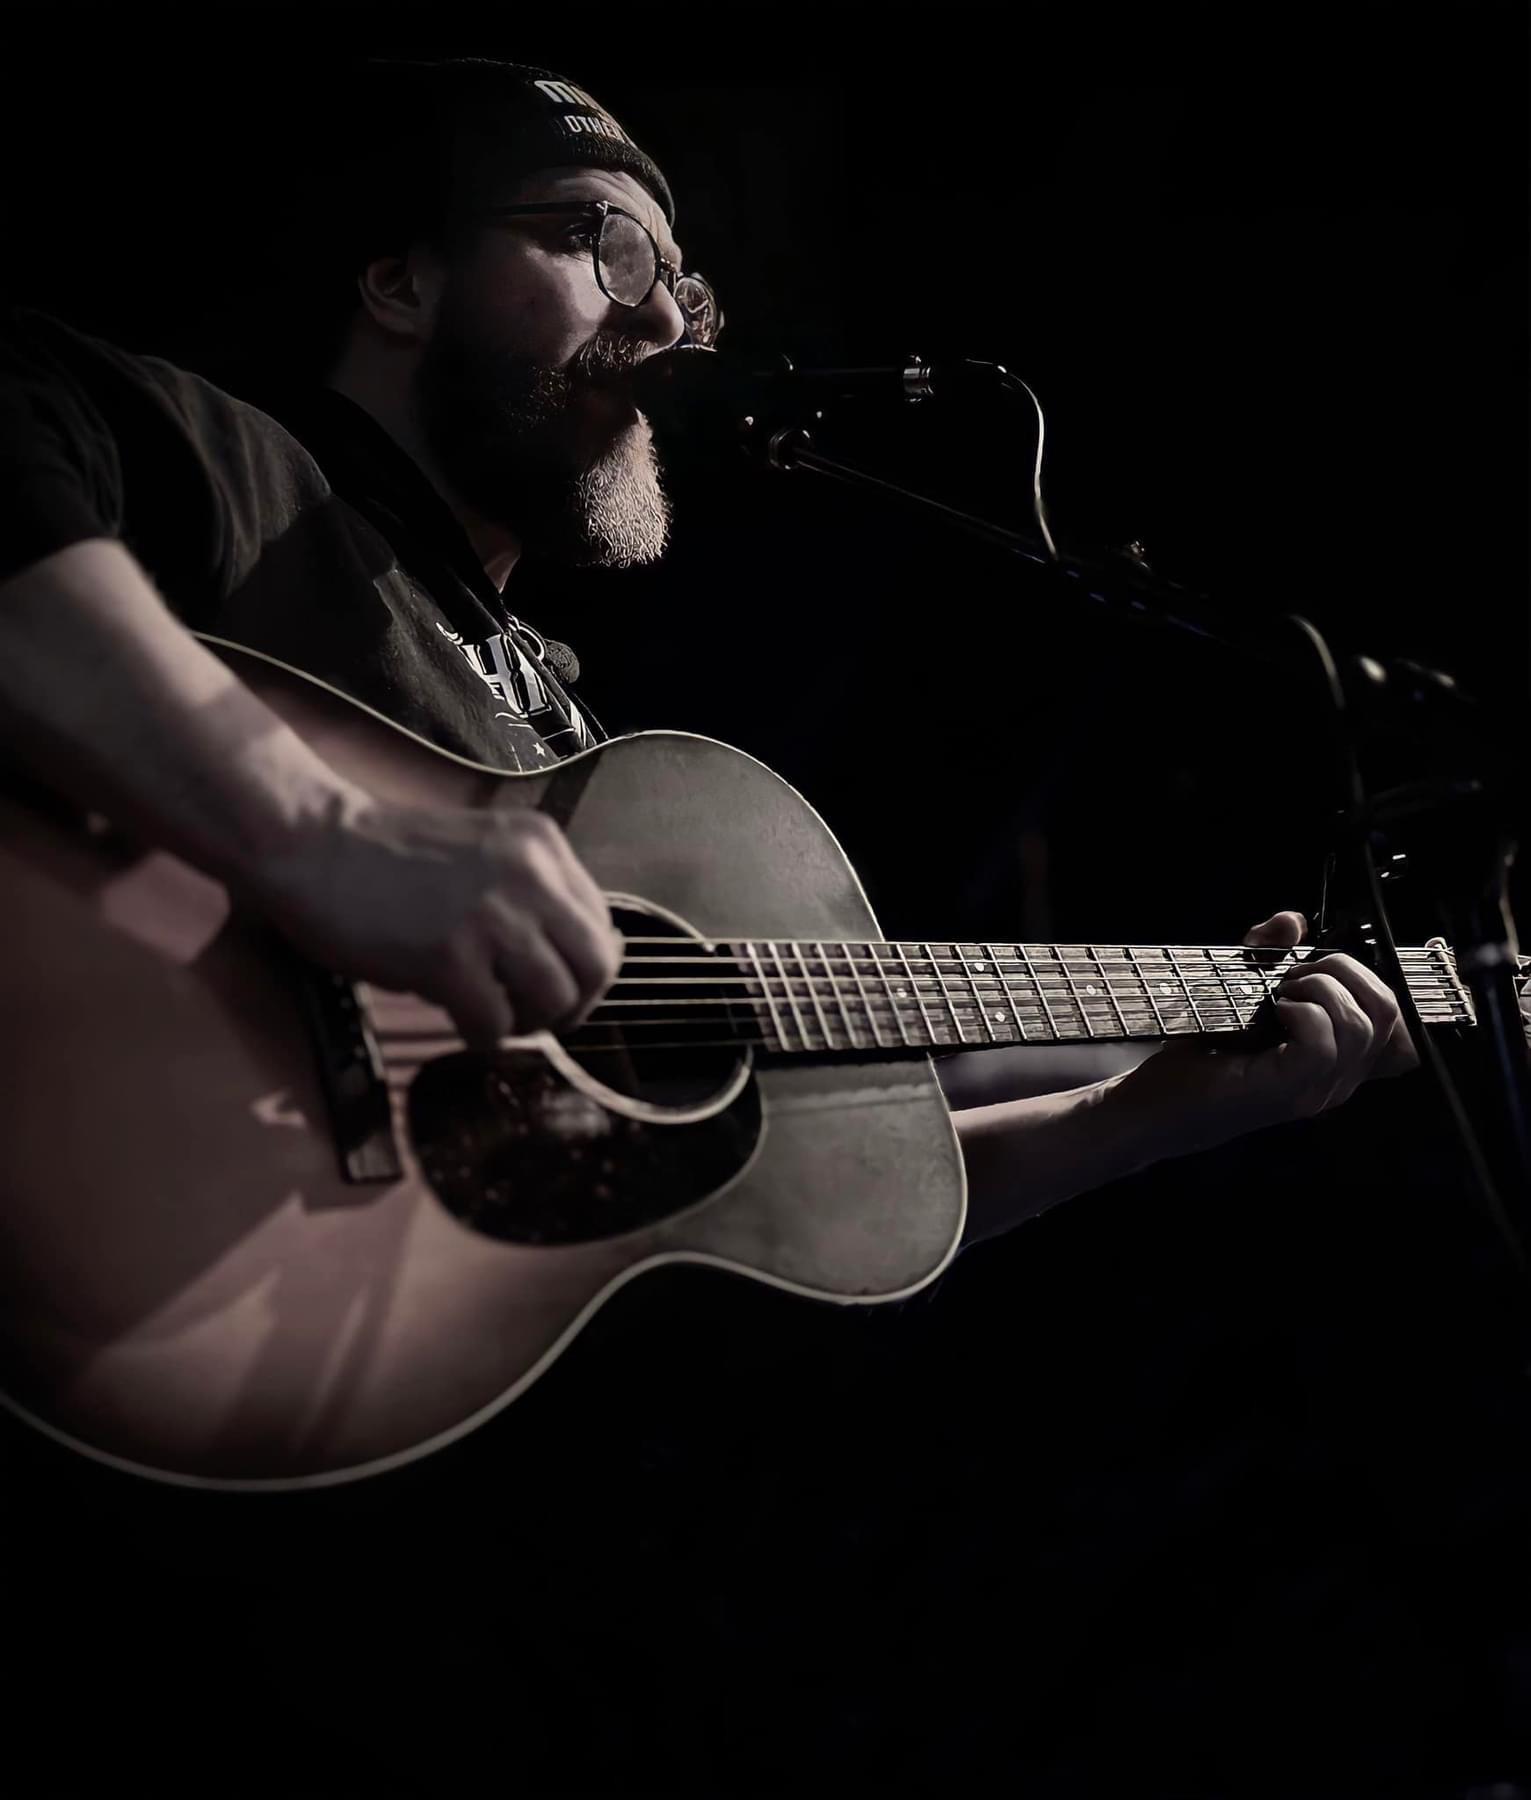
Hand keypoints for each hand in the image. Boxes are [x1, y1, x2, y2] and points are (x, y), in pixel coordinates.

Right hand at [257, 797, 621, 1050]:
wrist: (314, 843)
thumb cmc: (390, 858)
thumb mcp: (485, 855)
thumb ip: (532, 895)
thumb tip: (570, 967)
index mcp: (543, 846)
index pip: (602, 925)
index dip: (582, 969)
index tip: (553, 984)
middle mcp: (531, 877)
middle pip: (597, 967)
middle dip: (574, 1005)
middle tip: (537, 1016)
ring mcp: (492, 918)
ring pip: (555, 1000)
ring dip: (528, 1024)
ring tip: (493, 1015)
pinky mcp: (450, 958)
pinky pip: (496, 1025)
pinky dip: (483, 1036)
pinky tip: (458, 1020)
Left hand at [1108, 909, 1418, 1159]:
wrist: (1153, 1103)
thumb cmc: (1199, 1052)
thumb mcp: (1238, 991)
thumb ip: (1267, 954)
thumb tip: (1291, 919)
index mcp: (1338, 1061)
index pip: (1400, 1024)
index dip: (1368, 980)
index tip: (1315, 971)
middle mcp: (1337, 1080)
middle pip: (1389, 1012)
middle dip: (1344, 970)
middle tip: (1291, 974)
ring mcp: (1316, 1090)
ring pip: (1364, 1025)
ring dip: (1320, 988)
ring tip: (1278, 993)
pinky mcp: (1287, 1092)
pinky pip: (1325, 1044)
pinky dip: (1302, 1011)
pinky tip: (1272, 1011)